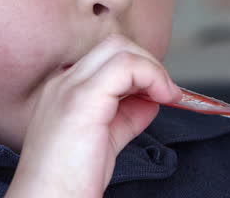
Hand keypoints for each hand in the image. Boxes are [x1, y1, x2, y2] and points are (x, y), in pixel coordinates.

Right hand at [6, 34, 180, 197]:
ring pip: (120, 48)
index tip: (159, 94)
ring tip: (167, 94)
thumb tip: (151, 101)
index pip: (107, 59)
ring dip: (152, 68)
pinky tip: (162, 97)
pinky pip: (126, 67)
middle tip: (167, 92)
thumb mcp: (105, 142)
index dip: (139, 70)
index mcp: (63, 91)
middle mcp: (63, 83)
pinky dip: (151, 76)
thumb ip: (126, 117)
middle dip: (148, 63)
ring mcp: (69, 88)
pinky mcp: (82, 100)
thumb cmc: (69, 184)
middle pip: (114, 45)